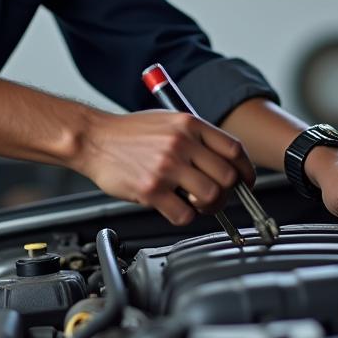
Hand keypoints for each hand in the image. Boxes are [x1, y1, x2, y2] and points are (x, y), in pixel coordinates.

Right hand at [76, 110, 255, 225]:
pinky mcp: (151, 189)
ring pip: (211, 197)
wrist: (92, 138)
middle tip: (215, 197)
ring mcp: (166, 167)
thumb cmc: (127, 133)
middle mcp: (181, 143)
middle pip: (228, 177)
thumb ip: (196, 138)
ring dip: (207, 206)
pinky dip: (184, 216)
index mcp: (189, 124)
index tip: (245, 182)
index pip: (234, 150)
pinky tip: (173, 207)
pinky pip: (184, 214)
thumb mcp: (167, 121)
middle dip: (227, 193)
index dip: (246, 171)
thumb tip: (225, 164)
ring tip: (193, 203)